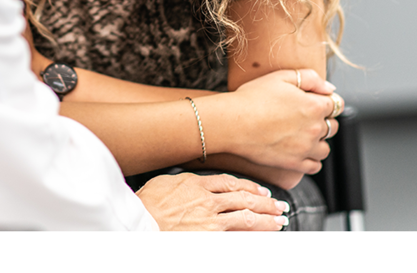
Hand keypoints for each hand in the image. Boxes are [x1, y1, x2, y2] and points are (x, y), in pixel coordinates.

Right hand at [136, 173, 289, 230]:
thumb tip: (194, 182)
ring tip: (279, 221)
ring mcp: (210, 219)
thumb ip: (184, 181)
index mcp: (196, 183)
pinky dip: (252, 235)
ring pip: (246, 216)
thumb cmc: (145, 204)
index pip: (230, 182)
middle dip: (265, 202)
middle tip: (278, 205)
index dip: (249, 187)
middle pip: (244, 198)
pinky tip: (263, 236)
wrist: (138, 221)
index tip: (260, 191)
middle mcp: (207, 199)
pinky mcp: (210, 235)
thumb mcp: (165, 182)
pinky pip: (237, 234)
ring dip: (266, 219)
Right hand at [200, 69, 342, 174]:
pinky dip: (312, 159)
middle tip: (304, 116)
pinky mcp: (294, 163)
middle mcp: (314, 129)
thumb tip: (330, 89)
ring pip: (326, 148)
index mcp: (314, 106)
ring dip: (319, 141)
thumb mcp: (281, 77)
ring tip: (302, 135)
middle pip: (333, 126)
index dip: (325, 101)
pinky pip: (315, 166)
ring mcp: (305, 148)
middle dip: (323, 120)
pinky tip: (300, 150)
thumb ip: (310, 78)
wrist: (232, 123)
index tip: (314, 101)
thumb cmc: (252, 97)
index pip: (336, 104)